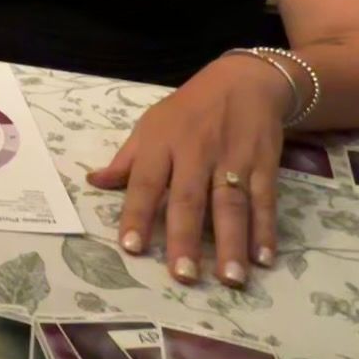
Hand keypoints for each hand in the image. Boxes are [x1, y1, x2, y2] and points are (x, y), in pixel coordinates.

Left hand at [86, 54, 291, 288]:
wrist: (243, 80)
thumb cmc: (188, 110)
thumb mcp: (150, 125)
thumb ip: (126, 160)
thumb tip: (92, 182)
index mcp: (161, 143)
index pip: (145, 182)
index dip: (137, 214)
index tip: (131, 248)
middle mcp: (195, 151)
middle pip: (189, 198)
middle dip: (185, 238)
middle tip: (183, 276)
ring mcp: (232, 158)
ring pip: (231, 204)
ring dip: (231, 243)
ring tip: (229, 278)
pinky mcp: (264, 163)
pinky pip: (264, 200)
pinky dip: (265, 229)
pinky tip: (263, 258)